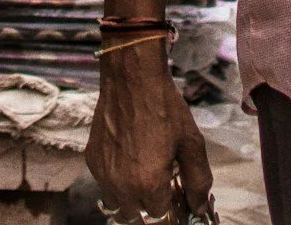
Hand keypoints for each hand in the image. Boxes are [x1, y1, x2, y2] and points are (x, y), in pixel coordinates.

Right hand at [87, 48, 212, 224]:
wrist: (132, 78)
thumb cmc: (164, 107)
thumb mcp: (191, 143)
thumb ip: (198, 180)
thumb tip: (199, 206)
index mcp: (148, 182)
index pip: (160, 216)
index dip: (171, 206)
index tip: (175, 194)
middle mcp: (121, 184)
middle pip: (135, 216)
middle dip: (150, 206)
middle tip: (161, 186)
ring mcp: (103, 173)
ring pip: (116, 204)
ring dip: (130, 198)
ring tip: (144, 176)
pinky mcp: (92, 160)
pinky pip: (103, 184)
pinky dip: (115, 181)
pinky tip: (129, 159)